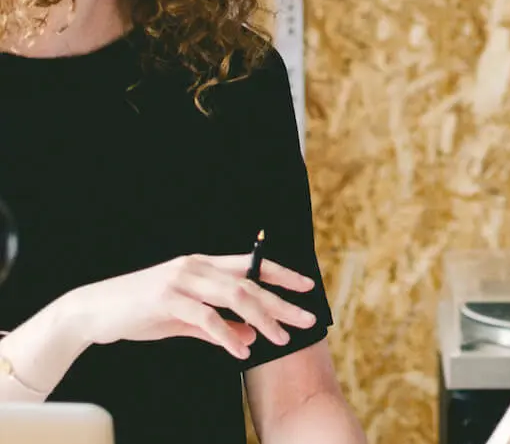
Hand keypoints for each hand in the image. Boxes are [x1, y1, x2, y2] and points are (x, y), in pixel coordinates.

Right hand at [66, 253, 318, 359]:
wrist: (94, 311)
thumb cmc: (142, 311)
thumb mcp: (186, 318)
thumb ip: (219, 326)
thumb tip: (252, 337)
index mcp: (203, 264)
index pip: (251, 265)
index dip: (281, 274)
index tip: (307, 285)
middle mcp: (196, 266)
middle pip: (250, 283)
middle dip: (281, 302)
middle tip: (307, 318)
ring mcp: (181, 281)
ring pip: (234, 296)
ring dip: (261, 319)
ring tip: (280, 339)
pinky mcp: (167, 300)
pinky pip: (206, 318)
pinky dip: (227, 336)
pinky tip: (241, 352)